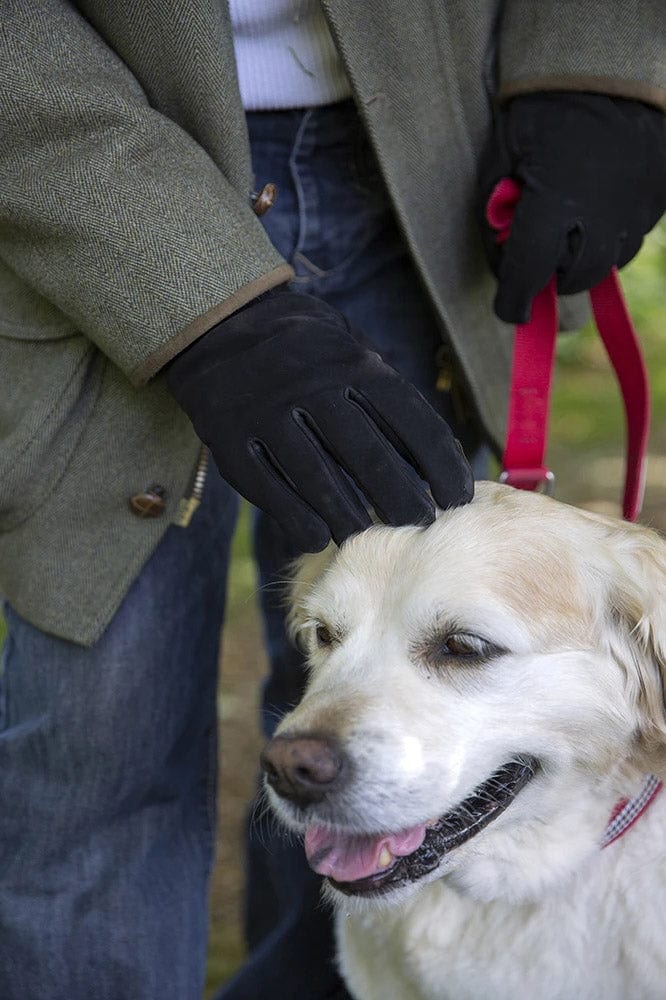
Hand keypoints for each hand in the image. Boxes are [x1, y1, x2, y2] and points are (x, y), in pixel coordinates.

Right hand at [166, 290, 472, 550]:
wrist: (219, 324)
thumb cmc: (306, 348)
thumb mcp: (352, 351)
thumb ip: (388, 397)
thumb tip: (437, 457)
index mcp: (354, 363)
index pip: (411, 421)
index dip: (441, 465)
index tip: (458, 497)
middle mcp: (312, 386)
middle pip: (368, 456)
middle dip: (402, 499)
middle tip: (420, 525)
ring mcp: (267, 412)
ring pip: (317, 478)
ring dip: (349, 517)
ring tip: (368, 536)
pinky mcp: (230, 439)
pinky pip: (268, 488)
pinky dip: (296, 519)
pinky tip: (317, 536)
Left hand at [480, 92, 665, 323]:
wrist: (602, 66)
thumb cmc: (540, 112)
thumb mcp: (503, 160)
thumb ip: (497, 216)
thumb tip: (503, 264)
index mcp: (554, 199)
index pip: (529, 273)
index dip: (515, 301)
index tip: (512, 311)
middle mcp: (602, 210)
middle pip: (576, 277)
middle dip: (554, 278)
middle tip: (541, 263)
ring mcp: (638, 204)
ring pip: (610, 261)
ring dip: (586, 257)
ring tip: (572, 227)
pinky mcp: (661, 196)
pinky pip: (635, 235)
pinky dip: (613, 234)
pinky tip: (598, 207)